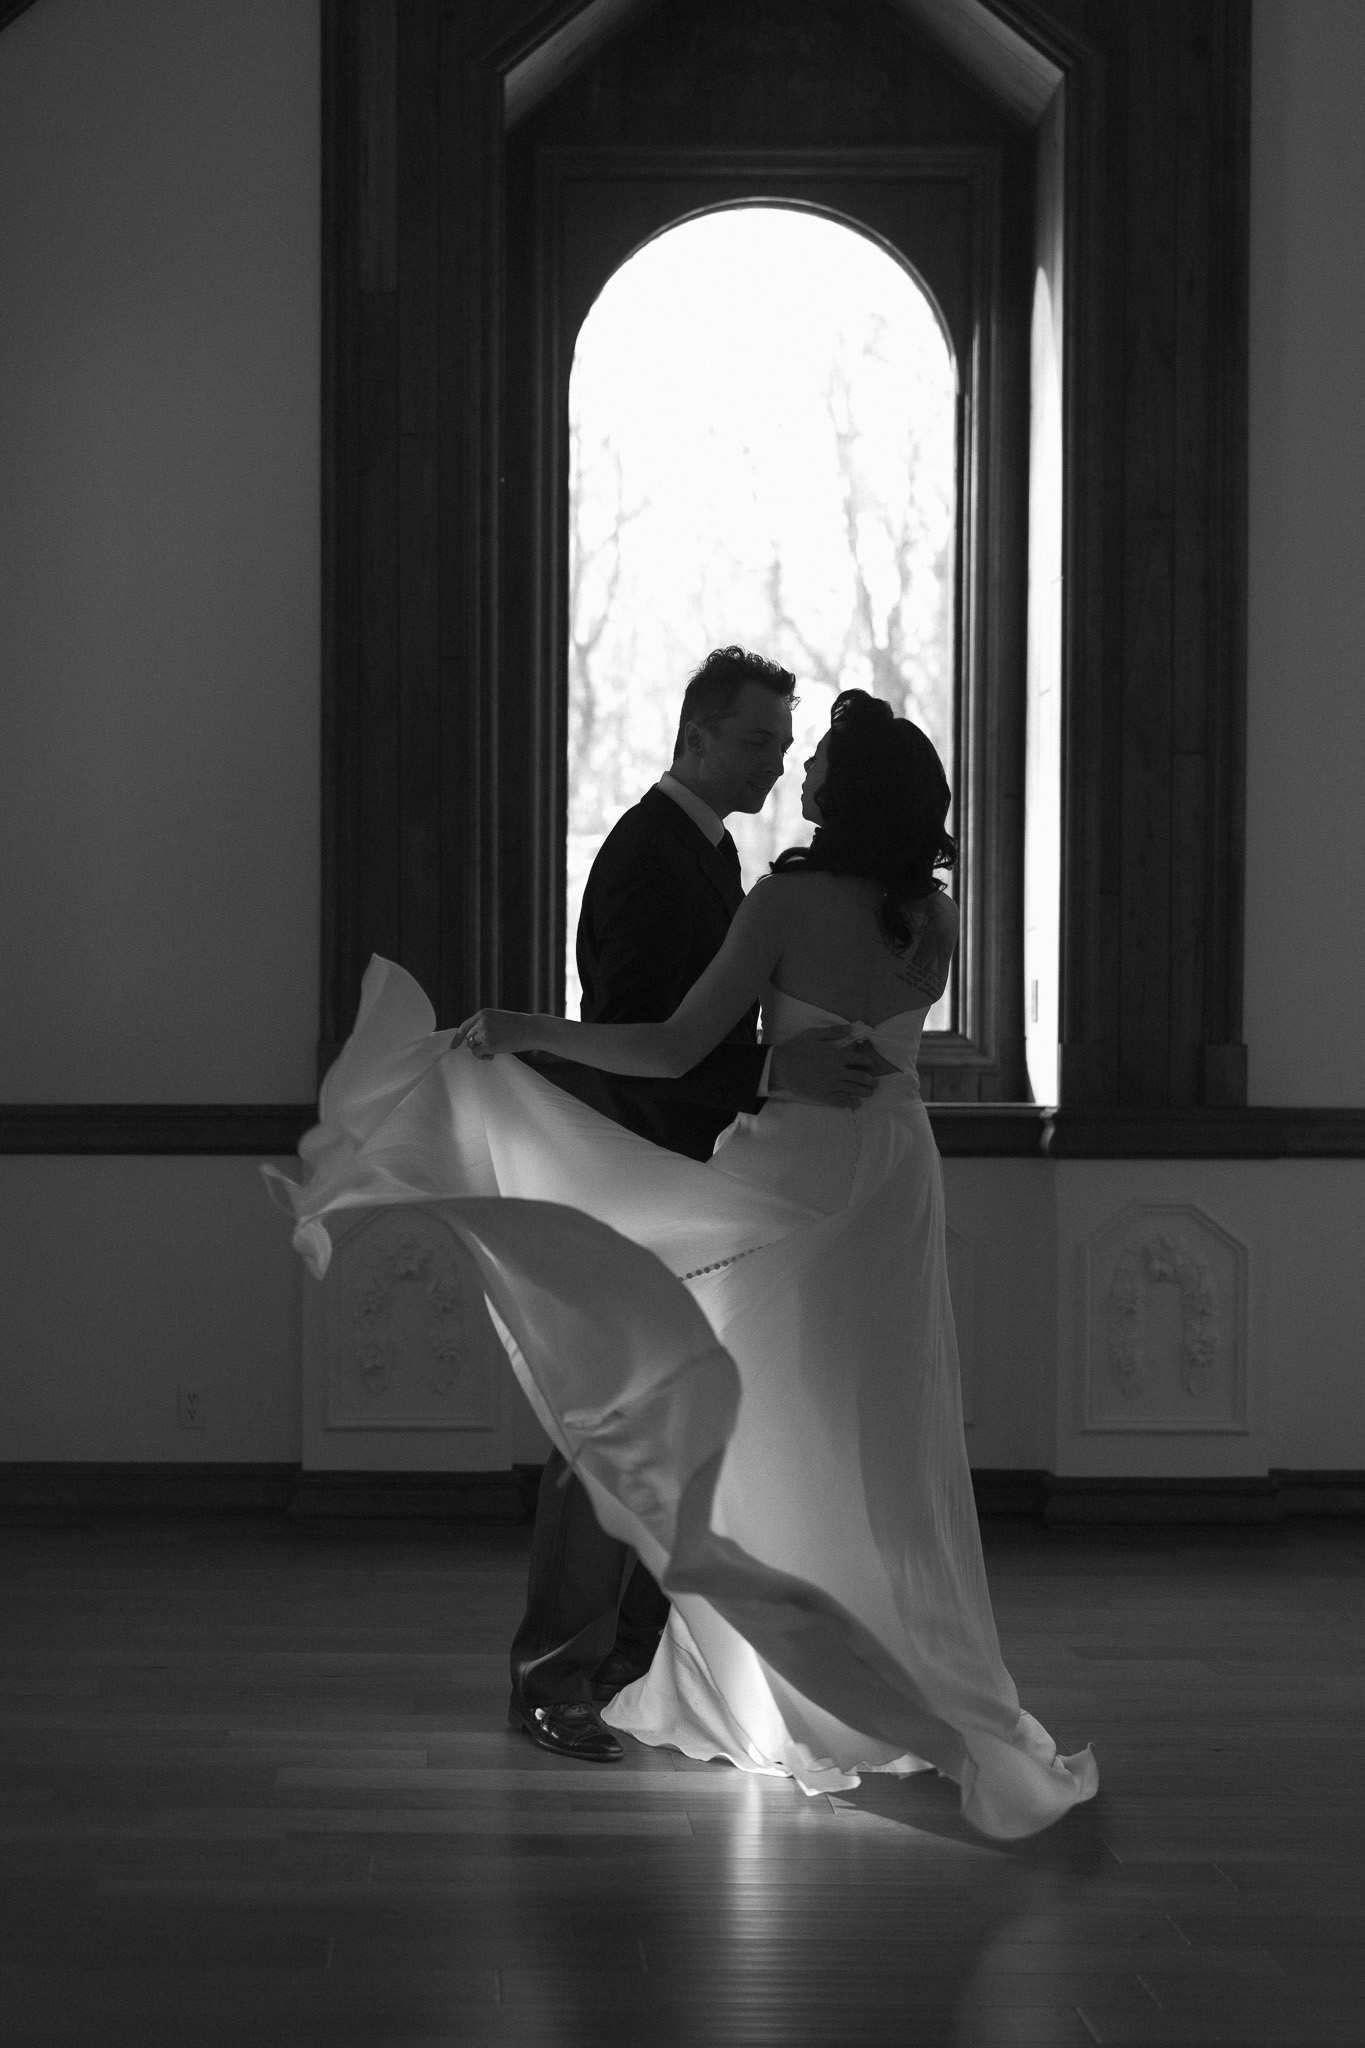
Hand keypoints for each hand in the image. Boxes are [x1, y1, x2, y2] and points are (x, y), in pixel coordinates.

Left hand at [454, 1007, 537, 1059]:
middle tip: (489, 1049)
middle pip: (468, 1038)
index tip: (453, 1046)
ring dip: (480, 1051)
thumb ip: (486, 1025)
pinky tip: (492, 1056)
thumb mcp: (500, 1019)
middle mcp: (482, 1021)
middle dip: (476, 1045)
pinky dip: (482, 1057)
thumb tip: (474, 1041)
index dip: (458, 1038)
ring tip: (493, 1052)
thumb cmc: (520, 1026)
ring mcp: (485, 1032)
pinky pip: (477, 1053)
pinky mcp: (489, 1043)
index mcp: (484, 1013)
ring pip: (472, 1046)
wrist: (532, 1029)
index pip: (464, 1026)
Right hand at [767, 1025, 895, 1106]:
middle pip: (860, 1077)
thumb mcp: (814, 1034)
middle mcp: (836, 1071)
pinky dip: (851, 1102)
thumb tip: (850, 1028)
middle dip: (871, 1081)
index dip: (868, 1063)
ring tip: (870, 1093)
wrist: (780, 1066)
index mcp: (836, 1056)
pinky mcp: (822, 1095)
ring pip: (853, 1089)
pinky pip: (840, 1101)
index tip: (872, 1066)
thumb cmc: (796, 1048)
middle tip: (876, 1083)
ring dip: (865, 1091)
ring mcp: (830, 1085)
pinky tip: (857, 1103)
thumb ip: (834, 1032)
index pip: (858, 1060)